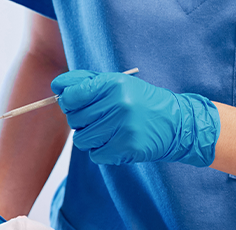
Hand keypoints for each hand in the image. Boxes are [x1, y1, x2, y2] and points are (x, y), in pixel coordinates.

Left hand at [50, 70, 220, 166]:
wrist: (178, 124)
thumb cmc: (142, 102)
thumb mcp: (118, 83)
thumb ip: (86, 81)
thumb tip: (56, 85)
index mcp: (113, 84)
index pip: (71, 95)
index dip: (68, 102)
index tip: (75, 104)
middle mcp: (118, 104)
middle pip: (74, 119)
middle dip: (81, 121)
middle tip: (100, 119)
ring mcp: (123, 127)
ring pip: (82, 139)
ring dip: (91, 138)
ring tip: (109, 131)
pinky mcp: (127, 148)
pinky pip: (95, 155)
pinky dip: (102, 152)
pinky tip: (117, 143)